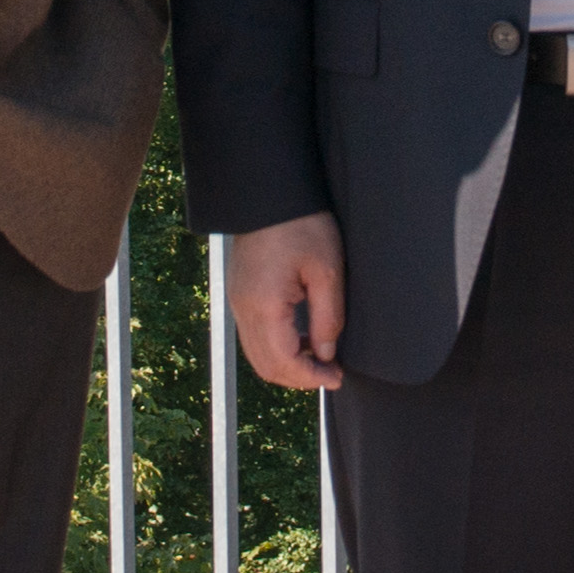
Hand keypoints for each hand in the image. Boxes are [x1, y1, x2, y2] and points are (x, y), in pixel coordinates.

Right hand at [222, 214, 348, 390]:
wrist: (269, 194)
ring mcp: (237, 302)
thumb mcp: (328, 272)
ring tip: (319, 358)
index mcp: (264, 305)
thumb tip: (325, 355)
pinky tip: (301, 339)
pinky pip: (253, 336)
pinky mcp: (239, 294)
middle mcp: (243, 309)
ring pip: (257, 355)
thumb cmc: (302, 225)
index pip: (283, 362)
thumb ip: (328, 318)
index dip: (311, 378)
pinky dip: (276, 349)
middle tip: (330, 373)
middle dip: (299, 378)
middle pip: (266, 366)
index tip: (336, 377)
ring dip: (287, 364)